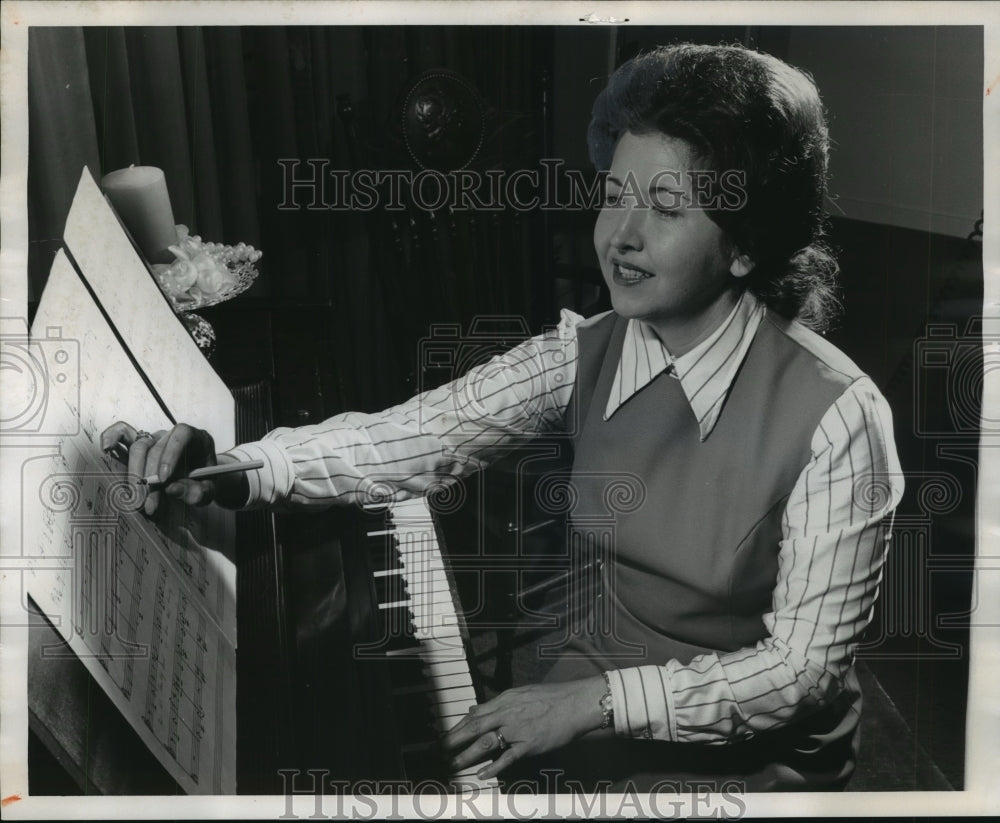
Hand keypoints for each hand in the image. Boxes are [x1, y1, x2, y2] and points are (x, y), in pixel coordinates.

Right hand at [100, 421, 227, 515]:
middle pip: (155, 447)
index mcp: (197, 438)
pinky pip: (124, 433)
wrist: (199, 482)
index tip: (163, 480)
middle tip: (148, 504)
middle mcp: (173, 434)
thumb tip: (170, 489)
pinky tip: (106, 448)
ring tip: (136, 498)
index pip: (181, 435)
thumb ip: (196, 492)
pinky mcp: (141, 445)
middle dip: (150, 477)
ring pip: (139, 447)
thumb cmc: (203, 483)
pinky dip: (113, 437)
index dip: (170, 455)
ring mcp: (155, 438)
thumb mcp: (207, 491)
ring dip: (135, 473)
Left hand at [443, 676, 606, 780]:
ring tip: (452, 764)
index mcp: (504, 700)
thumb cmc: (550, 697)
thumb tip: (475, 709)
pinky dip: (494, 767)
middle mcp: (507, 713)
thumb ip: (497, 702)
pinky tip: (482, 775)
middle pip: (473, 728)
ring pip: (485, 743)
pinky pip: (508, 758)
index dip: (457, 727)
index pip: (474, 715)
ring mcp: (517, 729)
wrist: (575, 703)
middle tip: (438, 751)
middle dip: (453, 740)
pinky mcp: (530, 744)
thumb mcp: (520, 693)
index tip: (443, 736)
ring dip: (466, 755)